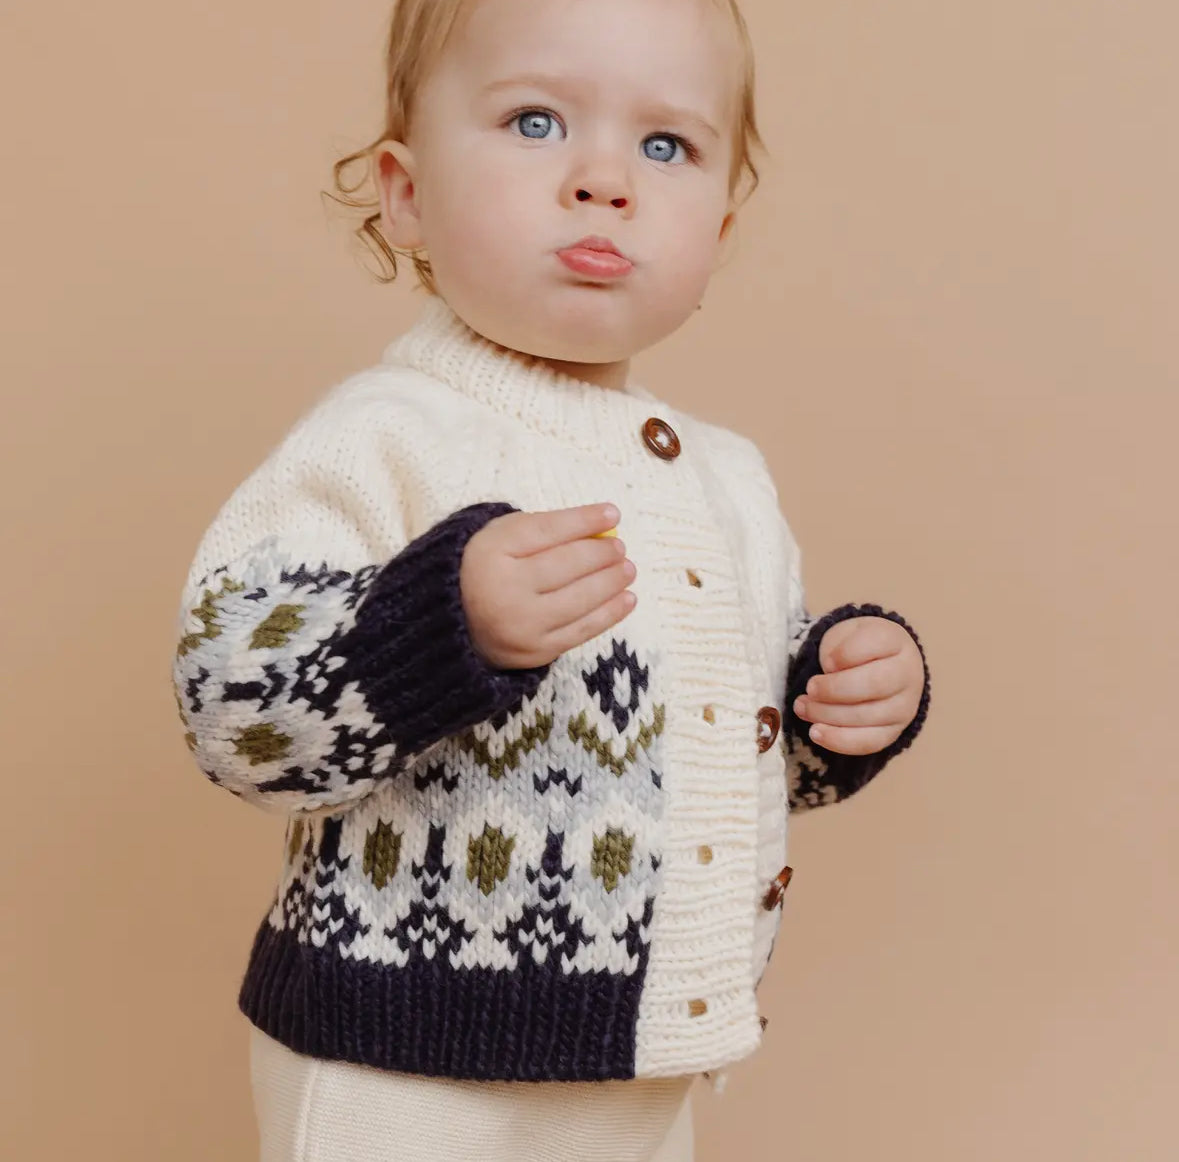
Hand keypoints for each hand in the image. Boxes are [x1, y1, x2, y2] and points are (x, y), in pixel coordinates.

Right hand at [461, 503, 635, 668]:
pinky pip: (582, 630)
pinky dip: (610, 613)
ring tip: (628, 568)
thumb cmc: (489, 570)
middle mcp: (504, 590)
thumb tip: (599, 525)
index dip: (584, 520)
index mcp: (490, 553)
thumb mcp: (500, 537)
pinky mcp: (537, 651)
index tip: (612, 512)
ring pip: (580, 599)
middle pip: (567, 565)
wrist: (457, 624)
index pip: (547, 530)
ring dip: (612, 581)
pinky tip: (627, 598)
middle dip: (602, 553)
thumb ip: (542, 527)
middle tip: (619, 546)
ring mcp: (522, 624)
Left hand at [792, 616, 923, 755]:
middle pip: (873, 684)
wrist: (881, 666)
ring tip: (803, 708)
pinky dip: (838, 740)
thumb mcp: (845, 635)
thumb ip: (837, 647)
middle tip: (809, 689)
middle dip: (833, 689)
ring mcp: (903, 706)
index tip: (825, 662)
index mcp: (894, 641)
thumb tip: (830, 672)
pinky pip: (868, 742)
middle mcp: (906, 674)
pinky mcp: (893, 731)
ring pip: (867, 716)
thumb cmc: (855, 648)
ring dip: (827, 715)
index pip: (873, 644)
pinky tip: (815, 732)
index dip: (844, 655)